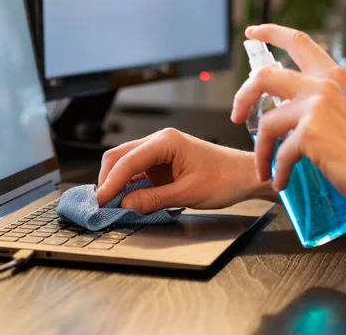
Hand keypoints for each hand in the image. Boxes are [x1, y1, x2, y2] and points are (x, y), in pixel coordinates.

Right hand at [96, 128, 263, 212]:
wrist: (243, 176)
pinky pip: (137, 171)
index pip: (127, 161)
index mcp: (166, 141)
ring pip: (126, 162)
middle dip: (108, 179)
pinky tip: (126, 198)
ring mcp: (160, 150)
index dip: (110, 183)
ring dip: (116, 182)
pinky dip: (128, 184)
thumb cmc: (224, 179)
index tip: (101, 201)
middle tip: (102, 204)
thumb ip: (154, 199)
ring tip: (112, 204)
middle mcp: (160, 141)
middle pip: (119, 156)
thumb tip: (126, 205)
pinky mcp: (162, 162)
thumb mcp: (188, 193)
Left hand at [231, 24, 345, 215]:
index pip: (298, 41)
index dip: (270, 32)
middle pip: (264, 76)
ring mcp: (316, 106)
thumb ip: (319, 103)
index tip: (251, 32)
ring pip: (266, 123)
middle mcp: (323, 84)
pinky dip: (276, 171)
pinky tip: (280, 181)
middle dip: (242, 96)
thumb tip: (284, 110)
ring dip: (260, 150)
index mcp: (333, 76)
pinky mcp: (310, 133)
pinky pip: (279, 154)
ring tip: (264, 169)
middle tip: (237, 116)